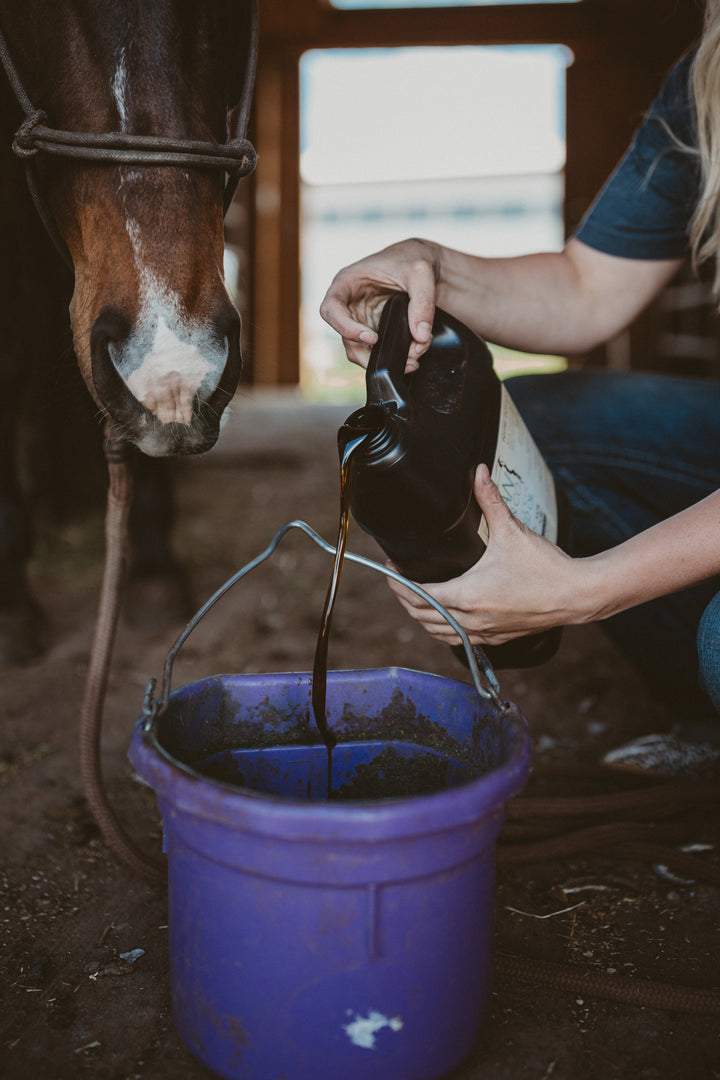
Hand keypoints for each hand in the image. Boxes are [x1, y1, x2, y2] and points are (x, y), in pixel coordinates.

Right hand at [319, 238, 439, 369]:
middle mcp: (348, 304)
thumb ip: (422, 302)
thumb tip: (422, 336)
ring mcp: (359, 320)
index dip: (345, 327)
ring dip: (384, 360)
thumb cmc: (412, 259)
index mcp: (347, 282)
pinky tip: (413, 356)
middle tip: (399, 360)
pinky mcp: (373, 330)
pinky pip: (376, 351)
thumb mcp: (420, 273)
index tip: (372, 338)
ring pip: (360, 351)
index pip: (331, 309)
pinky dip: (393, 357)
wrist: (419, 264)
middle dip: (370, 355)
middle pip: (345, 339)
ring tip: (413, 360)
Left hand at [388, 464, 582, 644]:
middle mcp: (473, 619)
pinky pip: (460, 640)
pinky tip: (446, 619)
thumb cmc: (546, 567)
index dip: (400, 583)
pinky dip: (446, 630)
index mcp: (469, 594)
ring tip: (416, 600)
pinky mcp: (498, 638)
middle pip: (423, 617)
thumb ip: (490, 500)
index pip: (419, 595)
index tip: (393, 569)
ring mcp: (485, 632)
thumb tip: (478, 472)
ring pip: (440, 633)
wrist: (577, 595)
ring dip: (423, 619)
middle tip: (399, 582)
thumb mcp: (513, 531)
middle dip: (405, 600)